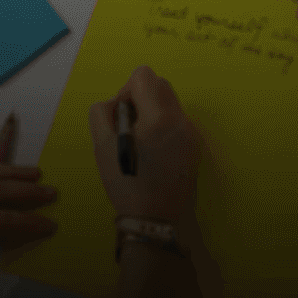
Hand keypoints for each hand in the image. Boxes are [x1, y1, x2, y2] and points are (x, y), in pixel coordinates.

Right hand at [89, 66, 202, 225]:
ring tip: (140, 143)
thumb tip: (116, 104)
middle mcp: (182, 119)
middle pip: (159, 84)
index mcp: (161, 117)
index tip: (121, 117)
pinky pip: (176, 121)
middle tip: (128, 129)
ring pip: (169, 102)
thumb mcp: (102, 147)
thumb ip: (102, 113)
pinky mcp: (195, 146)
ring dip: (151, 112)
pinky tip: (153, 154)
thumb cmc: (128, 185)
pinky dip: (162, 126)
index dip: (126, 90)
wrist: (158, 221)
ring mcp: (192, 133)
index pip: (143, 75)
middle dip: (140, 98)